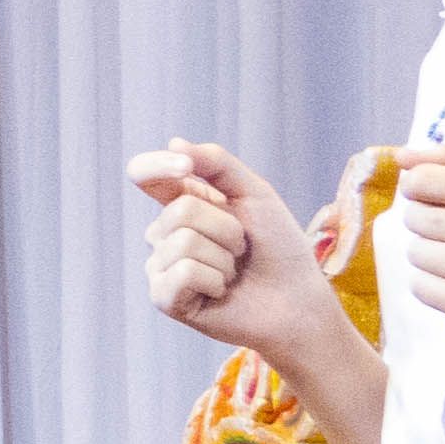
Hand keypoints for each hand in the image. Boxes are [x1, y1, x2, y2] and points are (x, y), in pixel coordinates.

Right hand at [131, 137, 351, 365]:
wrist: (297, 301)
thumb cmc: (279, 248)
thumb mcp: (254, 194)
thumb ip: (217, 165)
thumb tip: (174, 142)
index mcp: (181, 205)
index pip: (146, 175)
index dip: (156, 165)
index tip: (185, 167)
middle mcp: (165, 234)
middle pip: (180, 210)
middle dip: (226, 228)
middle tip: (243, 249)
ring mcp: (161, 267)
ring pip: (182, 242)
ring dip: (224, 258)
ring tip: (234, 273)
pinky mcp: (165, 298)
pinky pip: (181, 274)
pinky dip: (214, 281)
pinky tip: (220, 293)